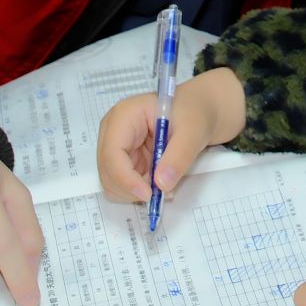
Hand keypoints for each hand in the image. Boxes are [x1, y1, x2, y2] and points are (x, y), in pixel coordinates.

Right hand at [97, 67, 246, 204]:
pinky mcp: (124, 159)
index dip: (125, 177)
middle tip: (160, 194)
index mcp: (124, 115)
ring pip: (112, 181)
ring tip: (163, 186)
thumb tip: (161, 184)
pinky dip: (137, 190)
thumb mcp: (193, 131)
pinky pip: (122, 183)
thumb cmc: (194, 113)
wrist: (198, 111)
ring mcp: (116, 146)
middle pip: (108, 170)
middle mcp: (113, 131)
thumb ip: (179, 157)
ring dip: (134, 191)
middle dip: (131, 188)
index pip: (112, 152)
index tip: (148, 194)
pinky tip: (158, 183)